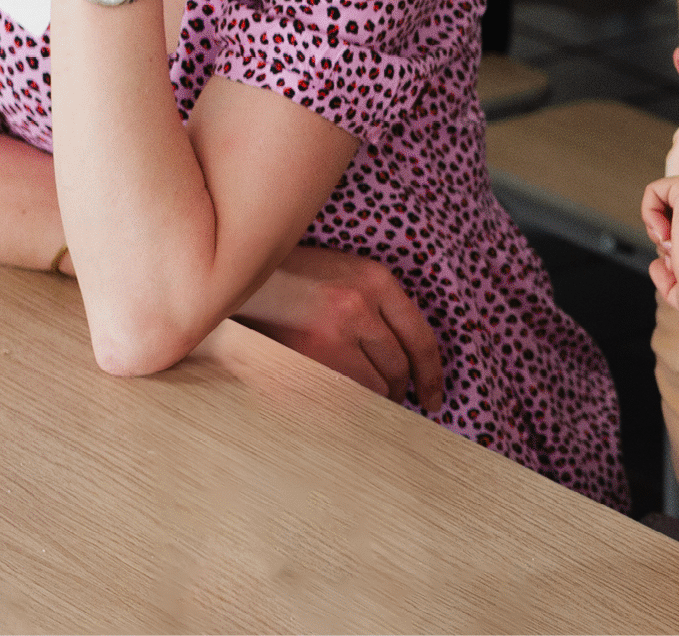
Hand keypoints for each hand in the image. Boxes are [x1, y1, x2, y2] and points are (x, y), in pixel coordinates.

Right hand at [233, 243, 445, 411]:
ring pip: (372, 386)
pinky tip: (339, 403)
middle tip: (396, 402)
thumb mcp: (350, 273)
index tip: (434, 397)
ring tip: (364, 402)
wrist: (244, 278)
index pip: (420, 339)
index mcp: (376, 280)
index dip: (432, 375)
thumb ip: (380, 308)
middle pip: (398, 367)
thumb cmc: (300, 278)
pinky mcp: (301, 355)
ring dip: (373, 401)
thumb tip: (408, 363)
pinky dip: (345, 405)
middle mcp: (358, 304)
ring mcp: (330, 332)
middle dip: (400, 391)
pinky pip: (339, 394)